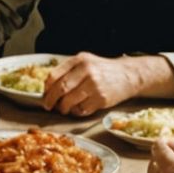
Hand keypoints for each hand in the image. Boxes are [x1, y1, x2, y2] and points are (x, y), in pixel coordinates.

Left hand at [41, 52, 173, 116]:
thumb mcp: (86, 62)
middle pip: (60, 89)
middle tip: (49, 106)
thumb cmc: (103, 70)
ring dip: (63, 108)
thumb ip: (69, 71)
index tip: (44, 95)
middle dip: (51, 100)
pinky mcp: (102, 99)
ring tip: (64, 109)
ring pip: (69, 101)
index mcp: (80, 60)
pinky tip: (77, 109)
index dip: (46, 89)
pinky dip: (76, 112)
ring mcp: (95, 85)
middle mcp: (87, 71)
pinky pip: (82, 110)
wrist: (129, 75)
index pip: (54, 75)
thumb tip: (49, 88)